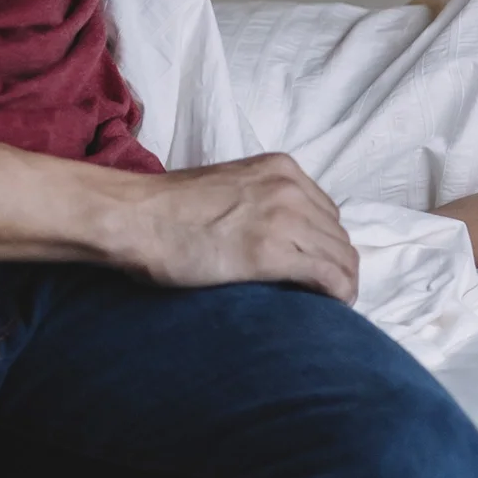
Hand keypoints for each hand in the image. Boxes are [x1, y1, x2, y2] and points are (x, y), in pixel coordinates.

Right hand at [109, 153, 359, 302]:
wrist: (135, 217)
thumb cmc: (168, 210)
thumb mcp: (231, 189)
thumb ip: (262, 202)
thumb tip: (280, 237)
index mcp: (281, 168)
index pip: (327, 212)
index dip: (326, 245)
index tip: (319, 268)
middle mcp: (290, 187)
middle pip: (337, 235)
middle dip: (338, 266)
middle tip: (327, 295)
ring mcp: (284, 217)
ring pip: (341, 256)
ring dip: (342, 282)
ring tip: (331, 305)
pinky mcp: (272, 252)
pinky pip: (328, 276)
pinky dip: (339, 293)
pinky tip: (334, 308)